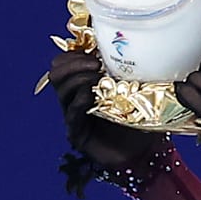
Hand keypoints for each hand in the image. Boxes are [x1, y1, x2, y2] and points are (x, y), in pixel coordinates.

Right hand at [47, 51, 164, 167]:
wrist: (144, 153)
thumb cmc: (141, 120)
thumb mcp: (135, 88)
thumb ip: (128, 70)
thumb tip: (136, 46)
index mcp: (84, 84)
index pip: (64, 62)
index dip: (75, 53)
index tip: (96, 50)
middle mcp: (74, 98)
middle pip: (56, 73)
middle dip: (74, 63)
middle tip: (96, 64)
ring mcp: (73, 116)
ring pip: (60, 89)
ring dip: (77, 78)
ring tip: (98, 77)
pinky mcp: (76, 135)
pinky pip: (70, 113)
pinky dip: (80, 101)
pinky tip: (92, 97)